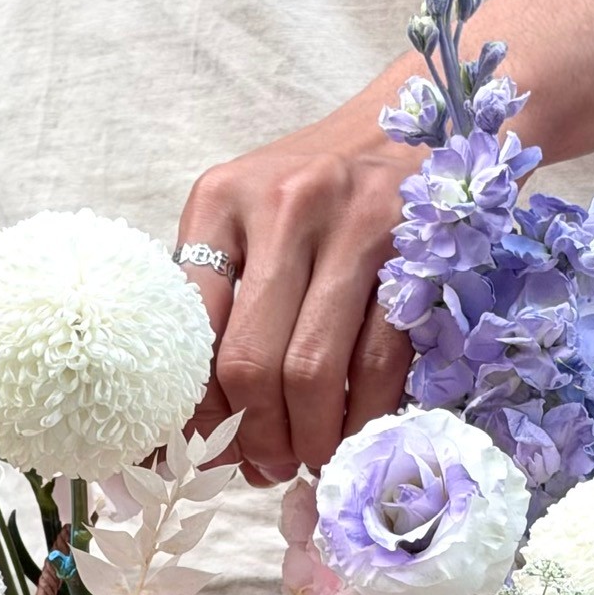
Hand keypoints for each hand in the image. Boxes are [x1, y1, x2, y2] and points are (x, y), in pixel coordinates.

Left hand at [176, 107, 415, 483]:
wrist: (413, 125)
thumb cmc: (313, 192)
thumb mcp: (246, 219)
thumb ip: (213, 301)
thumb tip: (175, 431)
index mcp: (221, 200)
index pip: (189, 328)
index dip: (192, 409)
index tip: (201, 452)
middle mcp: (284, 206)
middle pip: (250, 362)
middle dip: (254, 437)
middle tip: (261, 469)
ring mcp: (357, 228)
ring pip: (314, 371)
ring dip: (307, 440)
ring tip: (303, 461)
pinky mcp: (418, 256)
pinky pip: (379, 366)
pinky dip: (361, 419)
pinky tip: (350, 435)